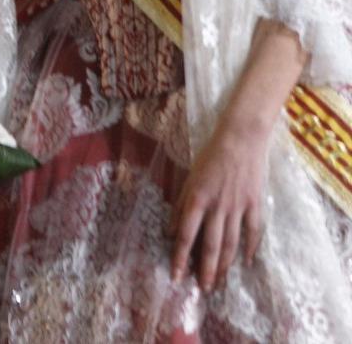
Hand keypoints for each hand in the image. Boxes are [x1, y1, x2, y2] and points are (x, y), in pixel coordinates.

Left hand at [171, 111, 271, 292]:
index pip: (186, 236)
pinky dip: (249, 248)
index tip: (176, 276)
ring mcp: (238, 207)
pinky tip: (246, 261)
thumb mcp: (188, 177)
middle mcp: (217, 206)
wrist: (241, 138)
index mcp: (196, 198)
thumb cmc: (210, 155)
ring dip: (224, 265)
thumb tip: (172, 231)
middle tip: (203, 289)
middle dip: (206, 270)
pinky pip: (252, 232)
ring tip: (220, 281)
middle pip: (210, 246)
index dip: (180, 258)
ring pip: (231, 243)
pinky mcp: (256, 205)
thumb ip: (181, 205)